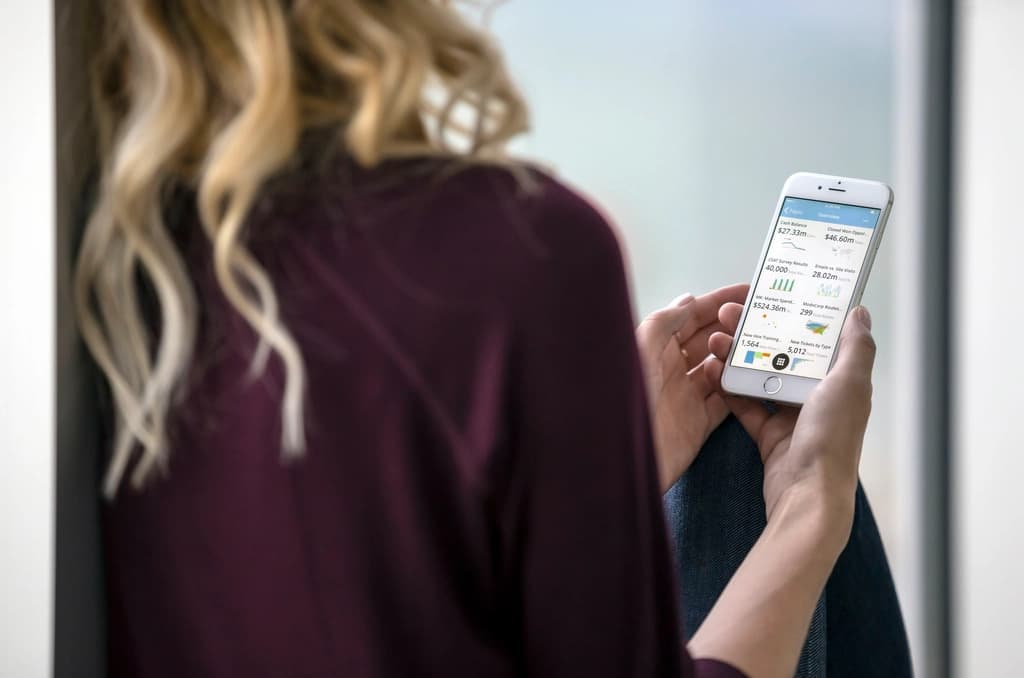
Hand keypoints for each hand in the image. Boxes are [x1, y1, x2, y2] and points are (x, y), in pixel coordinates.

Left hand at [636, 284, 748, 491]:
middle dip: (734, 326)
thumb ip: (666, 321)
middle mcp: (671, 368)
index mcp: (655, 346)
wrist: (616, 456)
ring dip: (740, 357)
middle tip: (765, 318)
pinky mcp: (698, 424)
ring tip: (766, 344)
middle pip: (709, 340)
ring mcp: (686, 396)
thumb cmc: (621, 398)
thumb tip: (688, 300)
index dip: (719, 302)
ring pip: (721, 369)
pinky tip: (755, 377)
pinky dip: (740, 390)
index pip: (692, 317)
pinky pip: (726, 402)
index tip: (748, 292)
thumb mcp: (641, 347)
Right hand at [704, 304, 875, 527]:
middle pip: (784, 355)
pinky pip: (747, 405)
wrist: (806, 494)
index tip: (773, 296)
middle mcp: (818, 397)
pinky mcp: (769, 435)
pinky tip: (714, 370)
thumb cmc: (831, 440)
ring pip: (762, 377)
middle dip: (758, 332)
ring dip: (739, 356)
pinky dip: (730, 389)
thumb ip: (856, 348)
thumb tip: (860, 313)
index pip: (818, 340)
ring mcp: (792, 417)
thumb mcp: (849, 385)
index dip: (796, 317)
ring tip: (716, 339)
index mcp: (841, 382)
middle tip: (730, 314)